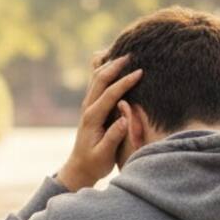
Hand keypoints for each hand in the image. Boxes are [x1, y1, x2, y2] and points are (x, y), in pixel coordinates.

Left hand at [56, 55, 141, 191]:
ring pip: (96, 77)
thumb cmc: (94, 163)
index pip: (110, 94)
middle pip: (99, 78)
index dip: (125, 82)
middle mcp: (88, 107)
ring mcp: (88, 105)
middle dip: (115, 65)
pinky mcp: (91, 106)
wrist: (80, 167)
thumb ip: (114, 137)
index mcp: (93, 117)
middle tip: (132, 54)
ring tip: (123, 52)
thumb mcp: (104, 154)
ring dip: (109, 64)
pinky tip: (115, 63)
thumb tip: (125, 119)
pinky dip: (105, 70)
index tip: (140, 73)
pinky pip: (97, 82)